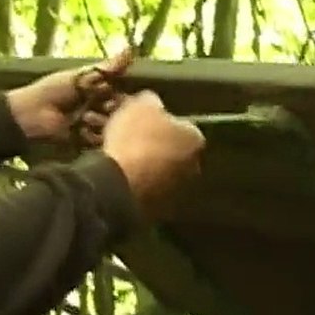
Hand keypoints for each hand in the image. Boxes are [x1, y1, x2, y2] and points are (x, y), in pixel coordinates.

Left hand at [5, 47, 132, 145]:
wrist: (31, 113)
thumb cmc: (53, 89)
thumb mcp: (81, 75)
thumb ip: (107, 67)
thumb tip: (131, 49)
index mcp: (100, 91)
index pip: (121, 95)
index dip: (121, 97)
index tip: (117, 96)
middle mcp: (100, 108)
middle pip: (119, 113)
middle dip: (112, 111)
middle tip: (105, 107)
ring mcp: (93, 126)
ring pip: (111, 128)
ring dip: (101, 122)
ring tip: (87, 117)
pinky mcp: (86, 141)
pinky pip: (99, 141)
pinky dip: (92, 135)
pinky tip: (81, 129)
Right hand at [102, 90, 205, 217]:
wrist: (120, 185)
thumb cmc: (135, 139)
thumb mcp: (141, 105)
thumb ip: (152, 101)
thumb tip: (154, 103)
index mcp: (196, 139)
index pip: (181, 125)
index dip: (160, 122)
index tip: (142, 122)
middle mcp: (195, 167)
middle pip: (173, 151)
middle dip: (155, 146)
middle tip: (131, 141)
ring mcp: (178, 192)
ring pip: (161, 173)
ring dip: (146, 167)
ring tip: (121, 160)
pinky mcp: (159, 212)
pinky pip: (148, 191)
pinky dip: (137, 185)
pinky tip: (119, 178)